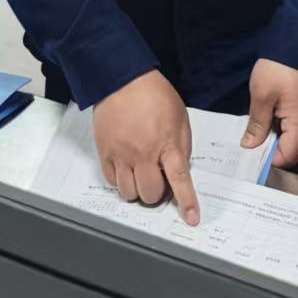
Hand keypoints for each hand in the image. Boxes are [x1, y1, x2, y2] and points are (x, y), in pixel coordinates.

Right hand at [93, 70, 200, 224]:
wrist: (121, 79)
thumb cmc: (153, 94)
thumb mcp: (180, 117)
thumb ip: (182, 146)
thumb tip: (179, 169)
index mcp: (167, 143)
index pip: (179, 179)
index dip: (187, 202)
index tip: (192, 218)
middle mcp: (143, 153)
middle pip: (150, 194)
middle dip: (157, 194)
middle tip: (157, 181)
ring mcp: (121, 154)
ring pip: (128, 193)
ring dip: (137, 190)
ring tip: (140, 175)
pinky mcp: (105, 152)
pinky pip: (111, 181)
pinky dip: (120, 181)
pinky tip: (126, 168)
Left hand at [242, 58, 297, 169]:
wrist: (297, 42)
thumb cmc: (278, 68)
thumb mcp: (261, 97)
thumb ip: (257, 125)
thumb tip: (250, 146)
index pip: (288, 157)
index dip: (269, 160)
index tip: (251, 156)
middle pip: (292, 150)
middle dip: (271, 150)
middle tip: (250, 143)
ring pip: (293, 138)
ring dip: (275, 137)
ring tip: (256, 129)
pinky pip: (295, 126)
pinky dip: (281, 127)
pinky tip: (267, 118)